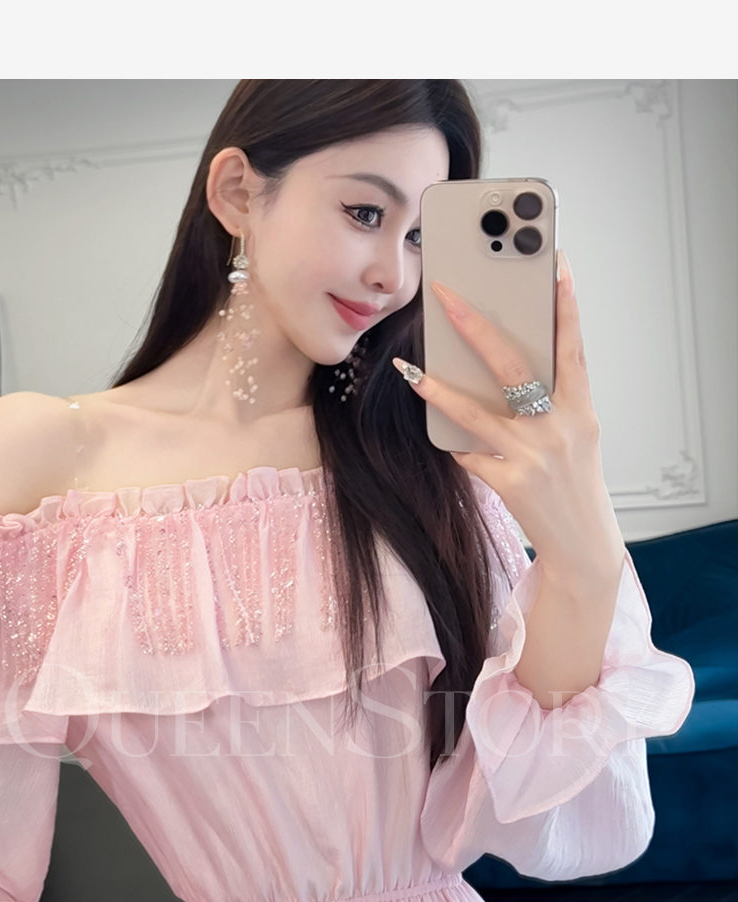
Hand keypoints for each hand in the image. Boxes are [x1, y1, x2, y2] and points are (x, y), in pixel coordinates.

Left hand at [394, 250, 624, 586]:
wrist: (583, 544)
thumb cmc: (574, 482)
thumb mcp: (575, 436)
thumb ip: (549, 403)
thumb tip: (503, 371)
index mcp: (581, 410)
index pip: (573, 348)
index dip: (566, 306)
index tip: (555, 264)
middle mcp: (560, 428)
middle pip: (514, 368)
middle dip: (477, 328)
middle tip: (447, 295)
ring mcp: (534, 456)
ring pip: (477, 413)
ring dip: (439, 390)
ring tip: (411, 370)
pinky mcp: (512, 483)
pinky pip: (471, 455)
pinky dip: (458, 446)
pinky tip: (444, 435)